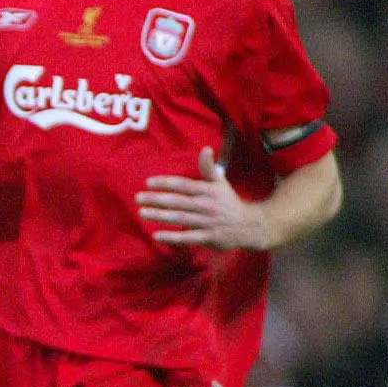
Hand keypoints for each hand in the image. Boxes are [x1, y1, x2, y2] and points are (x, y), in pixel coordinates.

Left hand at [139, 148, 265, 250]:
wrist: (249, 226)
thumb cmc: (228, 202)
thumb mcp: (220, 183)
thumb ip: (208, 168)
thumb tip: (206, 148)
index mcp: (208, 191)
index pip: (184, 185)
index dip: (166, 183)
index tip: (148, 182)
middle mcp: (207, 205)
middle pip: (178, 201)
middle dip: (157, 199)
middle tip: (138, 198)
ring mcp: (207, 222)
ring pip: (180, 218)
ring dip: (160, 216)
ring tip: (142, 212)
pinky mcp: (209, 238)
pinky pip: (188, 238)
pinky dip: (173, 237)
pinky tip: (156, 236)